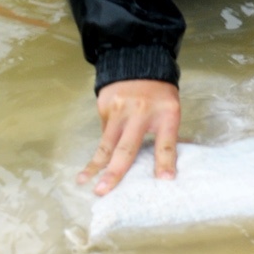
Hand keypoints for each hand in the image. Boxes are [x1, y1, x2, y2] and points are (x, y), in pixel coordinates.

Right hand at [79, 78, 179, 196]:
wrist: (138, 63)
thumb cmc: (158, 94)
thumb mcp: (169, 109)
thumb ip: (164, 134)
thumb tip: (161, 169)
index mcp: (166, 113)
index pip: (166, 142)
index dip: (166, 162)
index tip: (165, 180)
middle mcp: (142, 112)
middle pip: (128, 146)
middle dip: (115, 171)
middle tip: (103, 190)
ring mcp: (120, 109)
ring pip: (106, 143)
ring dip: (94, 164)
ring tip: (83, 181)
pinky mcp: (105, 107)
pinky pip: (104, 133)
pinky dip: (103, 146)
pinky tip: (98, 157)